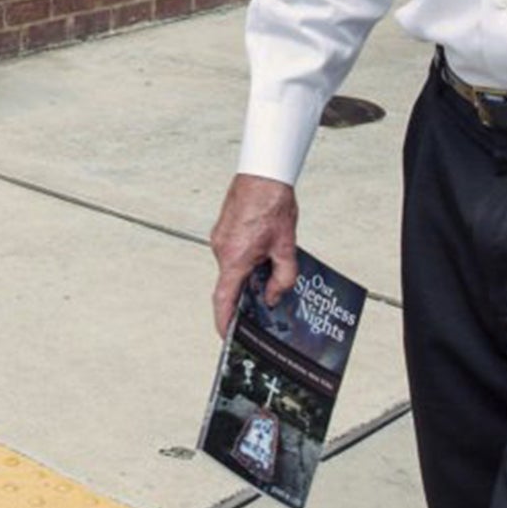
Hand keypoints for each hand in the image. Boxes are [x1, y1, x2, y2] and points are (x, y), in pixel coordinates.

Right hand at [209, 174, 298, 336]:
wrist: (263, 172)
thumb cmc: (272, 203)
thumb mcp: (286, 246)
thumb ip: (282, 277)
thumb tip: (273, 296)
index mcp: (234, 258)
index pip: (223, 300)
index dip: (224, 321)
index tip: (227, 335)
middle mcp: (221, 249)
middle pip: (231, 283)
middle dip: (247, 293)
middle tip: (266, 300)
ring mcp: (220, 238)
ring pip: (234, 266)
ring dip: (249, 272)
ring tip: (273, 266)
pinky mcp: (224, 228)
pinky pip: (233, 251)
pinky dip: (246, 258)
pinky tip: (265, 250)